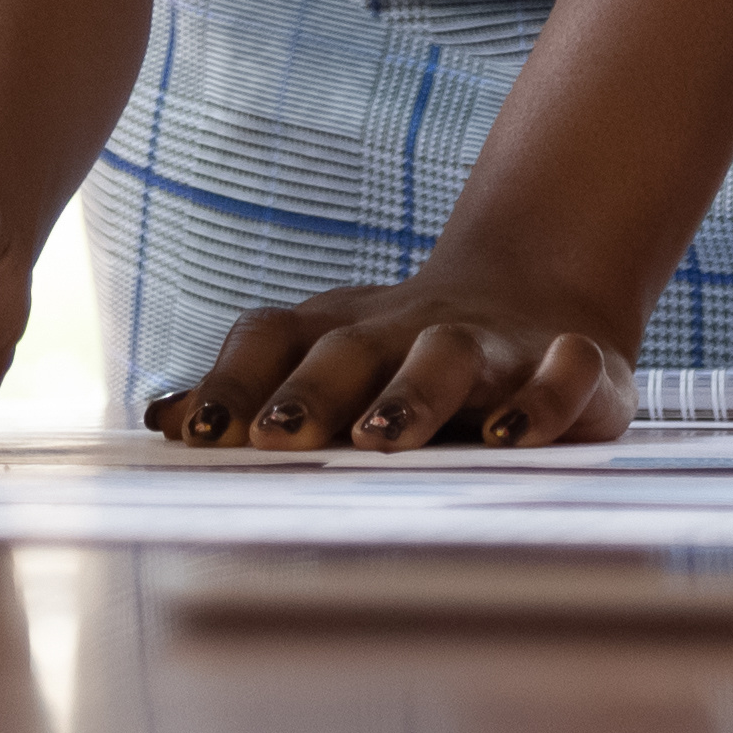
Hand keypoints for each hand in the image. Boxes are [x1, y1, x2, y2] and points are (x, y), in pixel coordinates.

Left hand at [153, 257, 635, 450]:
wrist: (538, 292)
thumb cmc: (405, 351)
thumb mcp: (330, 360)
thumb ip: (251, 393)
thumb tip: (158, 419)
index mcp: (344, 330)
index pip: (274, 339)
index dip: (232, 383)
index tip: (192, 437)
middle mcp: (411, 328)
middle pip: (352, 348)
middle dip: (312, 392)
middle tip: (275, 438)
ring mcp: (494, 342)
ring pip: (449, 354)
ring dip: (413, 392)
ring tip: (382, 440)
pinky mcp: (574, 362)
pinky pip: (563, 371)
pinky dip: (541, 398)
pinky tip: (510, 436)